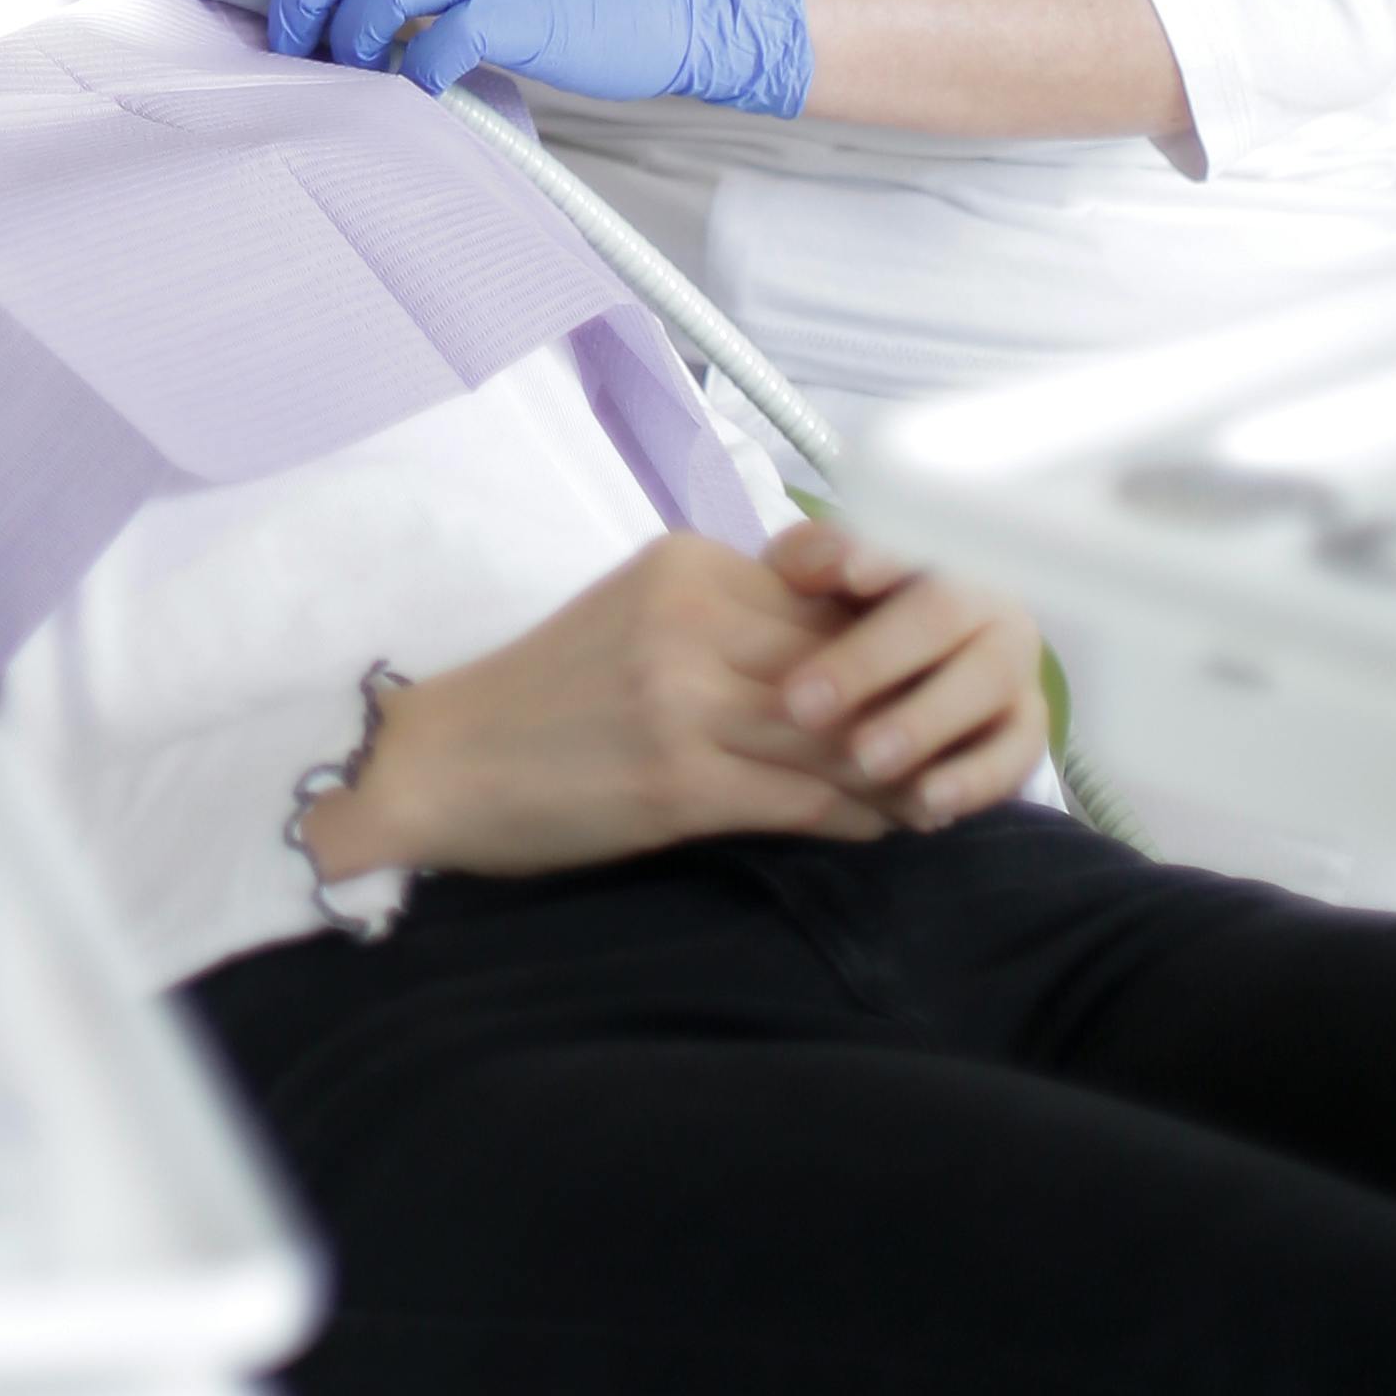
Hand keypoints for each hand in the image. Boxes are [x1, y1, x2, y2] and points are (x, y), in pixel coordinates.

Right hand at [314, 529, 949, 882]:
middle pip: (843, 663)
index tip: (923, 686)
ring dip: (896, 773)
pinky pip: (806, 799)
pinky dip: (856, 816)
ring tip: (930, 798)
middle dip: (906, 711)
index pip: (825, 602)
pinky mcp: (681, 781)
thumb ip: (732, 623)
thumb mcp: (638, 620)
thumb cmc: (545, 697)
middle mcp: (690, 620)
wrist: (444, 762)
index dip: (885, 649)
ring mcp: (686, 700)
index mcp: (684, 568)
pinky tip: (876, 827)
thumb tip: (845, 658)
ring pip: (839, 734)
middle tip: (952, 752)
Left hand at [759, 510, 1049, 830]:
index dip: (880, 557)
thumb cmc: (834, 614)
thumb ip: (810, 561)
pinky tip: (925, 806)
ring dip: (927, 722)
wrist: (889, 676)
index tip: (846, 576)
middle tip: (804, 707)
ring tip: (865, 762)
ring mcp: (1014, 661)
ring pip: (988, 681)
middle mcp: (983, 596)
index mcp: (928, 549)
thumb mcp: (808, 581)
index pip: (906, 542)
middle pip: (942, 614)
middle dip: (872, 661)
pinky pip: (1016, 753)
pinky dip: (974, 781)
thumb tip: (829, 563)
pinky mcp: (1027, 726)